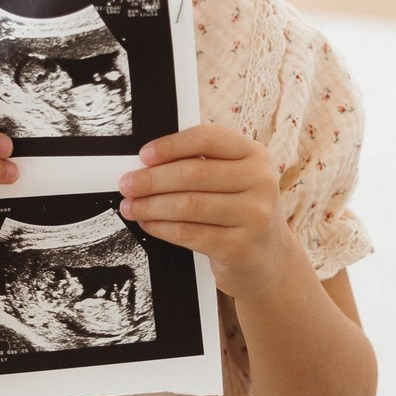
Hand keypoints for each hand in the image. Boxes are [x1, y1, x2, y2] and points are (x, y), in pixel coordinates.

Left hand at [117, 124, 290, 297]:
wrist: (268, 257)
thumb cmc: (239, 211)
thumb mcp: (233, 178)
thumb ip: (200, 165)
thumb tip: (146, 165)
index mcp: (254, 155)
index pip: (208, 138)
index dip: (171, 145)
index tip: (144, 155)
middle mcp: (259, 181)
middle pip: (193, 173)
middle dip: (152, 179)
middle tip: (127, 184)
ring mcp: (254, 215)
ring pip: (188, 205)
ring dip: (151, 206)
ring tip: (131, 207)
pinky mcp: (240, 246)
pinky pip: (189, 233)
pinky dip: (162, 228)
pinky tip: (148, 224)